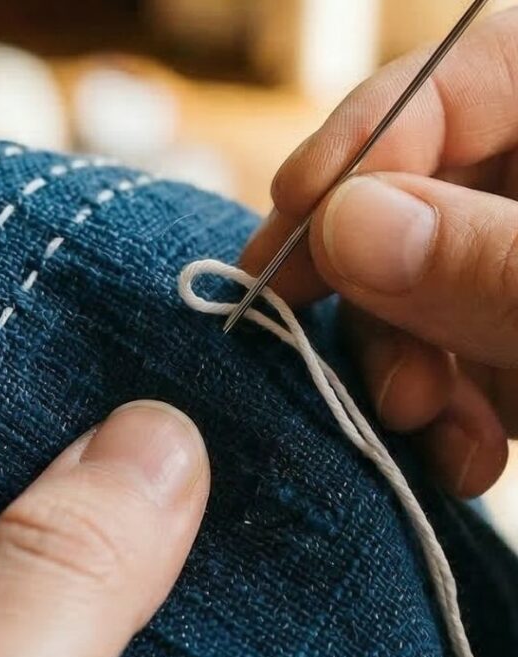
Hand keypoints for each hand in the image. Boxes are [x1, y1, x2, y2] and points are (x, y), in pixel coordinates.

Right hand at [243, 7, 517, 497]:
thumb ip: (492, 264)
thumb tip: (343, 222)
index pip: (484, 67)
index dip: (378, 127)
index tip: (294, 209)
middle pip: (432, 192)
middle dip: (377, 282)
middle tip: (333, 350)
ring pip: (431, 289)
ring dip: (404, 365)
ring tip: (417, 427)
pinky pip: (462, 359)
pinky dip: (447, 414)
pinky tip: (461, 458)